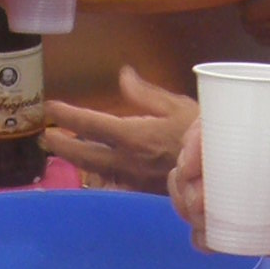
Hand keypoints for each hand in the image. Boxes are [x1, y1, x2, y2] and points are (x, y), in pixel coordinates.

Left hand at [45, 69, 196, 188]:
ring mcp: (133, 181)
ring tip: (63, 152)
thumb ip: (145, 93)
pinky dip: (98, 179)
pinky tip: (94, 174)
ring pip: (95, 173)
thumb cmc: (203, 132)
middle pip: (84, 155)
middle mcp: (127, 162)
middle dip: (61, 145)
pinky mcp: (142, 193)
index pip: (91, 125)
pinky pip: (112, 187)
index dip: (67, 115)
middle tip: (45, 136)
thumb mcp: (177, 105)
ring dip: (76, 163)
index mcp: (134, 136)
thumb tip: (123, 75)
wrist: (224, 169)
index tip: (49, 107)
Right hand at [170, 102, 269, 268]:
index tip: (192, 162)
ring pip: (207, 197)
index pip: (225, 122)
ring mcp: (260, 194)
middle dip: (186, 180)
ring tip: (199, 221)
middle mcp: (261, 158)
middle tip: (195, 201)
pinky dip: (208, 238)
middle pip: (204, 162)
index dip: (198, 138)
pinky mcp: (265, 228)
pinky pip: (225, 232)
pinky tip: (207, 243)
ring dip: (190, 207)